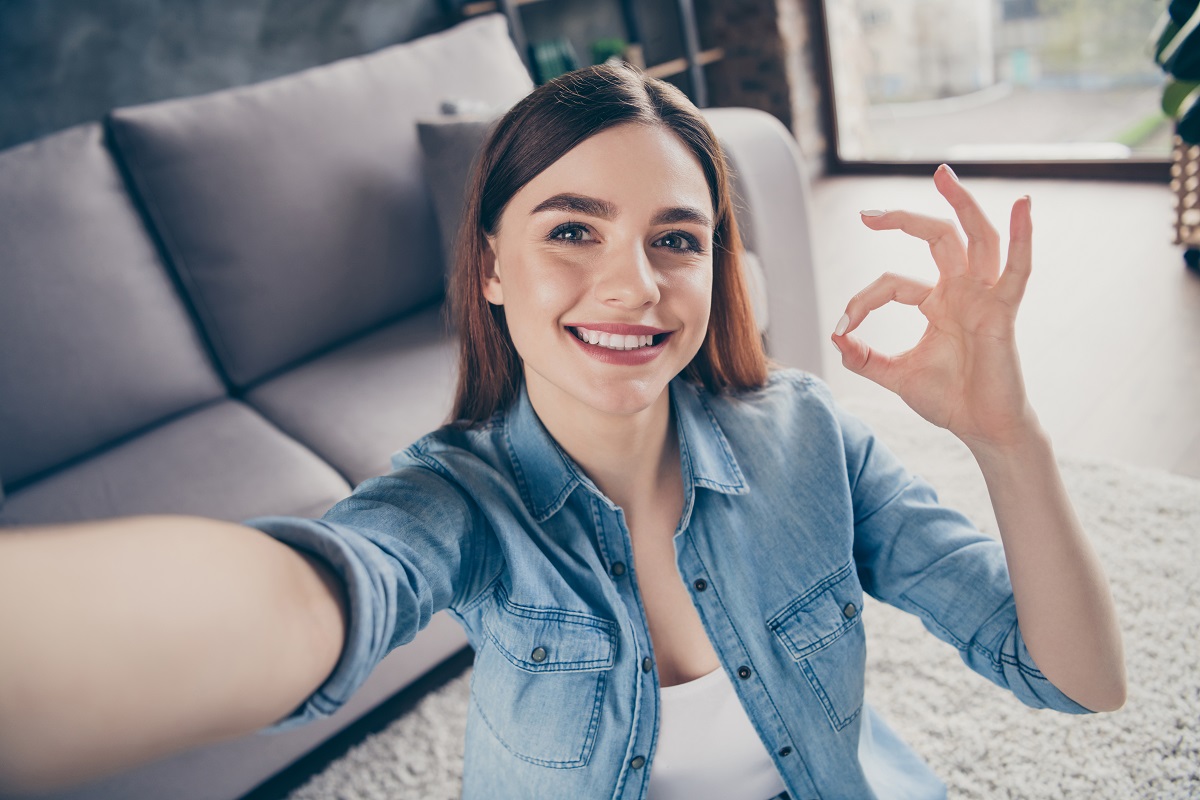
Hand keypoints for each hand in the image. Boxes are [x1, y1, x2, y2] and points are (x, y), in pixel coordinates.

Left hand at [831, 164, 1038, 450]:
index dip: (863, 299)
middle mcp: (962, 292)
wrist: (982, 429)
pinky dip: (1023, 236)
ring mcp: (984, 298)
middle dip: (905, 219)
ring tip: (942, 175)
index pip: (893, 282)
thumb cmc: (949, 400)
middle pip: (937, 238)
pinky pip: (1017, 270)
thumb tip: (834, 337)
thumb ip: (864, 357)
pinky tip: (1023, 205)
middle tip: (868, 214)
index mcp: (937, 302)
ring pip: (976, 238)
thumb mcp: (895, 375)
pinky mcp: (1003, 313)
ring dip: (962, 204)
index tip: (843, 324)